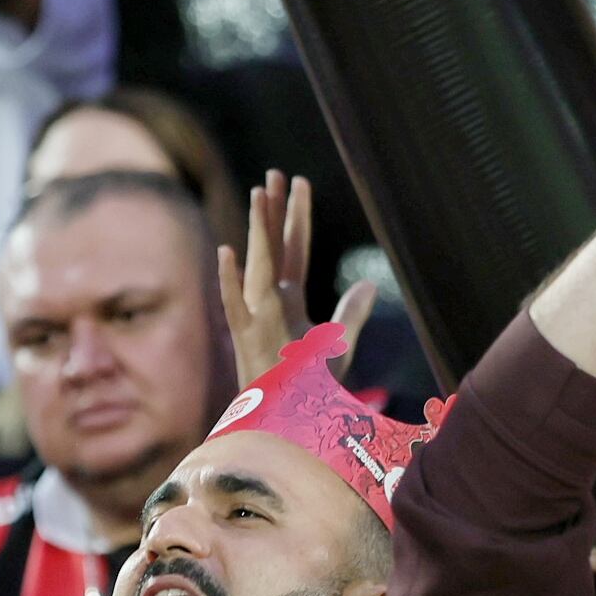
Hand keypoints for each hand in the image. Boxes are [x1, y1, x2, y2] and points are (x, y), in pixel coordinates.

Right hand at [215, 170, 377, 385]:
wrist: (288, 421)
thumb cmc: (308, 387)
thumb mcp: (338, 344)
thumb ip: (352, 312)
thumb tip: (368, 283)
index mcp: (288, 299)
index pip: (294, 248)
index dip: (298, 217)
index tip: (300, 183)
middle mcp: (269, 301)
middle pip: (274, 247)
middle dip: (275, 210)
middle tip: (275, 174)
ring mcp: (255, 316)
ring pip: (256, 264)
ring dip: (256, 230)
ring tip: (259, 193)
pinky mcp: (245, 337)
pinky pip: (235, 304)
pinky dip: (230, 280)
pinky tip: (227, 251)